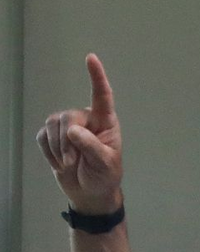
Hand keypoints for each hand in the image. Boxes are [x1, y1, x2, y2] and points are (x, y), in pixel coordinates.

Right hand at [36, 54, 122, 213]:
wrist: (90, 193)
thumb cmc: (104, 177)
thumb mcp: (105, 164)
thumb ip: (91, 147)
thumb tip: (72, 131)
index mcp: (105, 123)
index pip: (102, 97)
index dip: (97, 77)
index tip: (91, 58)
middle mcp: (86, 120)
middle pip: (68, 117)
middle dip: (68, 142)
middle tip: (74, 162)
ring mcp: (67, 126)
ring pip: (53, 125)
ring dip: (59, 149)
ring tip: (70, 164)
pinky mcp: (52, 135)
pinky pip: (43, 137)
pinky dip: (50, 153)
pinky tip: (61, 163)